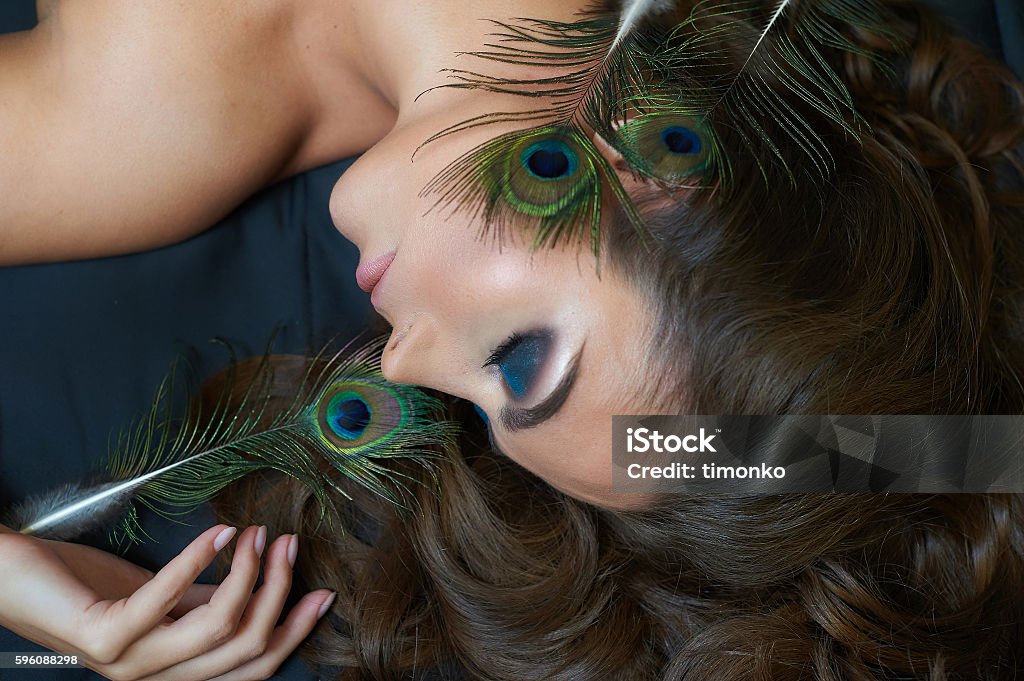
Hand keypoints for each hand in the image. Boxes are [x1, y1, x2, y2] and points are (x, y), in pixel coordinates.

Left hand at [0, 525, 334, 679]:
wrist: (12, 578)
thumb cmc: (85, 584)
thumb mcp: (161, 594)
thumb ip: (205, 600)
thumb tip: (259, 584)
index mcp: (174, 672)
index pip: (252, 665)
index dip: (294, 629)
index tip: (323, 592)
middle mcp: (153, 679)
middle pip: (243, 646)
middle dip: (278, 591)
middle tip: (287, 543)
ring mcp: (127, 663)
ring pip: (216, 629)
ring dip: (247, 573)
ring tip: (256, 533)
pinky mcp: (102, 636)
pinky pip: (165, 601)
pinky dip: (199, 561)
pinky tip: (220, 533)